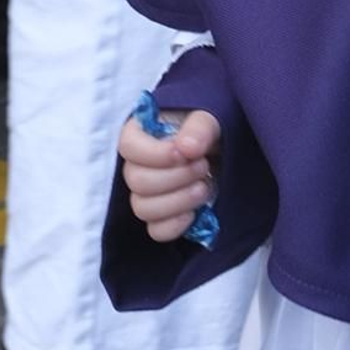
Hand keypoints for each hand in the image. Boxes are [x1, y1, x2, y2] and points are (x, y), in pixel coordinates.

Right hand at [118, 106, 221, 244]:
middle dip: (176, 177)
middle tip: (203, 166)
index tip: (185, 153)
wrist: (221, 152)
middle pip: (137, 182)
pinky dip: (176, 225)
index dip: (156, 154)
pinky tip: (194, 212)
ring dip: (178, 201)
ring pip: (144, 208)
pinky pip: (156, 231)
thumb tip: (187, 148)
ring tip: (203, 187)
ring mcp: (146, 195)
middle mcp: (136, 166)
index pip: (128, 147)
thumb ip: (198, 127)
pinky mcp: (161, 217)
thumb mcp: (208, 118)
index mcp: (140, 135)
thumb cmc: (206, 131)